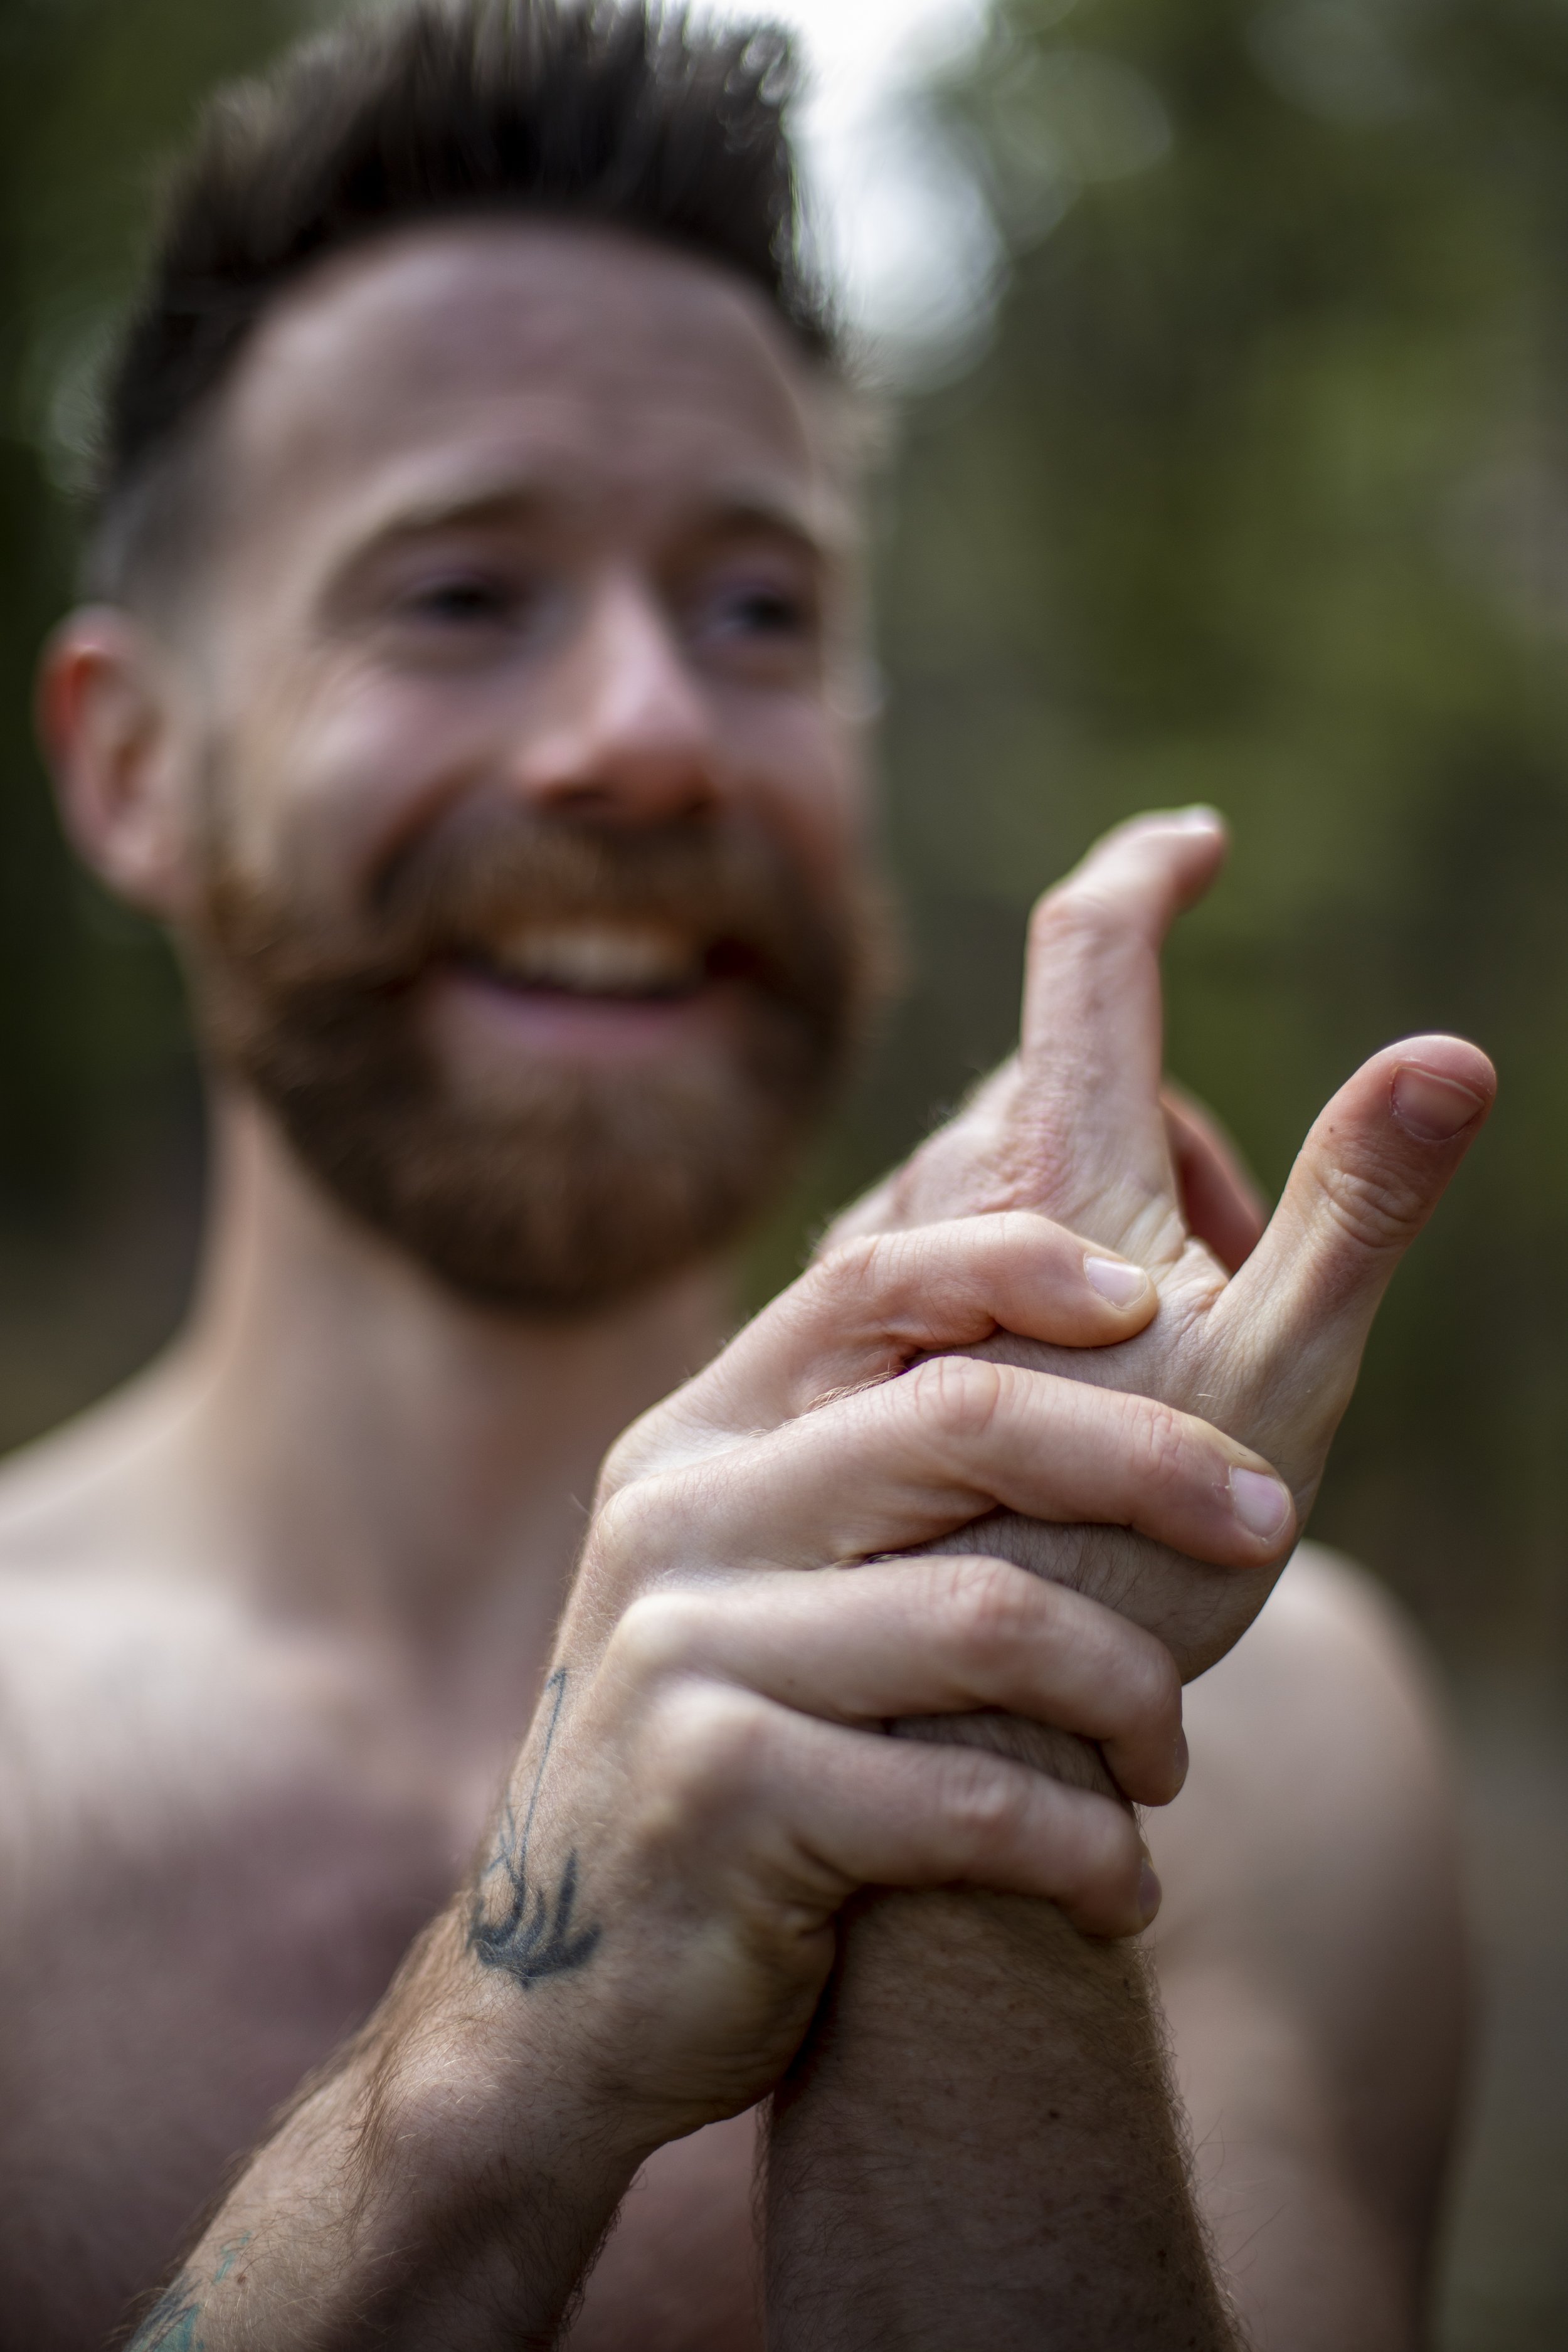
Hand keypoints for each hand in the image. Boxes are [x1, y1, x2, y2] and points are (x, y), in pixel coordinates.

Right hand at [424, 1210, 1298, 2165]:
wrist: (569, 1988)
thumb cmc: (734, 1759)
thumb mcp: (755, 1586)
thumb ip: (863, 1476)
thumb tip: (1078, 1356)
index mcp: (695, 1443)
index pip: (866, 1287)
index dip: (1018, 1263)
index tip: (1156, 1296)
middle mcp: (678, 1521)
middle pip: (963, 1421)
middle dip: (1153, 1461)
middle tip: (1271, 1520)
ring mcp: (686, 1653)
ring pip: (995, 1617)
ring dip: (1133, 1691)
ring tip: (1165, 1761)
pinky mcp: (723, 1796)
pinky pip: (971, 1798)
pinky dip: (1084, 1845)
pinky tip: (1117, 1887)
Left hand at [832, 808, 1492, 1681]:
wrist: (967, 1715)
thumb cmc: (1136, 1552)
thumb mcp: (1281, 1375)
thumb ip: (1360, 1209)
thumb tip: (1451, 1052)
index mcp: (1055, 1169)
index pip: (1091, 954)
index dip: (1147, 872)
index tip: (1193, 841)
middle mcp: (942, 1194)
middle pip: (1077, 1082)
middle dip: (1169, 1143)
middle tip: (1224, 1288)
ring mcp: (882, 1272)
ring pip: (1018, 1170)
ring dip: (1099, 1226)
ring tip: (1140, 1378)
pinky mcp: (848, 1345)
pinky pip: (957, 1251)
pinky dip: (1026, 1285)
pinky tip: (1051, 1406)